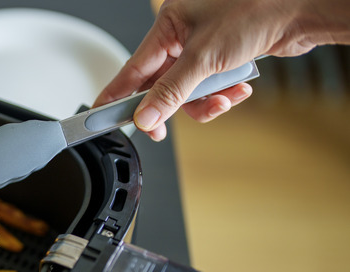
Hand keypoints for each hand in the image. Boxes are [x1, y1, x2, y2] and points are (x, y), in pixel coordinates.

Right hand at [94, 0, 349, 140]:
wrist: (304, 9)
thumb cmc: (256, 11)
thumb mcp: (204, 58)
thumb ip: (171, 92)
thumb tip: (146, 115)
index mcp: (168, 25)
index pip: (132, 68)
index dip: (115, 95)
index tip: (100, 116)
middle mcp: (183, 35)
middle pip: (160, 85)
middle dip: (171, 105)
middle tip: (162, 128)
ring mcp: (203, 47)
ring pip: (187, 91)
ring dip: (204, 102)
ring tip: (222, 99)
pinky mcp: (223, 58)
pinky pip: (208, 88)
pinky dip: (222, 94)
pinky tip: (238, 89)